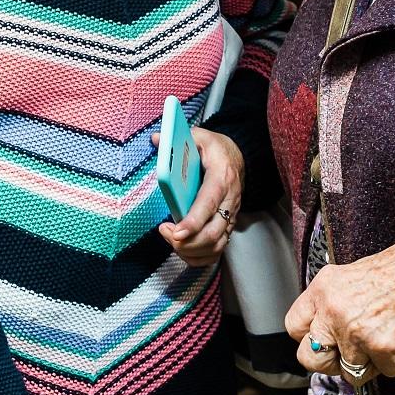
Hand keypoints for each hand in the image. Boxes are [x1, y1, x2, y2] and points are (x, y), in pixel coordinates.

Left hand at [156, 127, 243, 266]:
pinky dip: (199, 257)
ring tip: (171, 240)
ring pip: (216, 246)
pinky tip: (183, 250)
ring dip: (191, 251)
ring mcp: (231, 217)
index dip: (193, 222)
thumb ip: (178, 139)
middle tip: (166, 234)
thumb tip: (156, 140)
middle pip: (213, 233)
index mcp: (221, 178)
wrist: (237, 159)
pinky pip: (217, 251)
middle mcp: (230, 201)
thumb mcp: (200, 137)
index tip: (175, 232)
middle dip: (188, 242)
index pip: (208, 204)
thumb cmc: (215, 149)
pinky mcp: (227, 227)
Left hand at [284, 238, 394, 384]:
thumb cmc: (393, 272)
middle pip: (310, 359)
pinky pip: (383, 372)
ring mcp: (357, 336)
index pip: (294, 327)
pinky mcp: (384, 352)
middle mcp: (334, 314)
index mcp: (322, 291)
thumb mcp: (346, 277)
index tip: (322, 339)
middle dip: (329, 363)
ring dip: (367, 363)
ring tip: (382, 337)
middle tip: (346, 354)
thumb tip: (321, 331)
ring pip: (350, 372)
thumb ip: (329, 304)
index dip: (309, 336)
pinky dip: (393, 362)